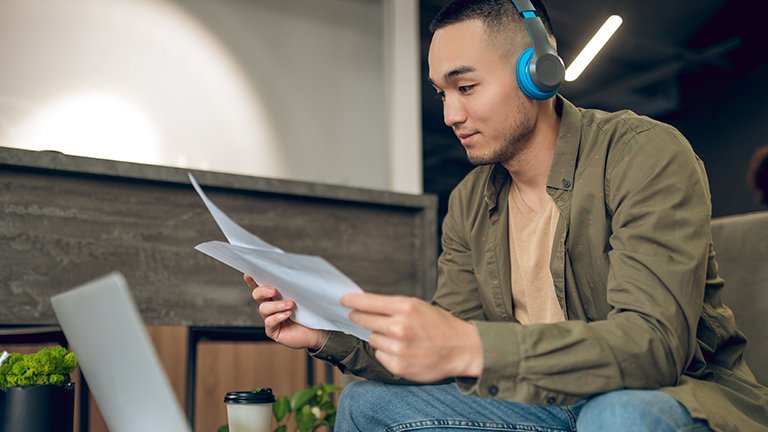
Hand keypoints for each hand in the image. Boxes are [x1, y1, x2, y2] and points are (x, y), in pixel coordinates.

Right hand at [244, 274, 328, 350]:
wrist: (318, 331)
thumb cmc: (311, 311)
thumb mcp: (304, 295)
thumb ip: (296, 286)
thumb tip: (295, 272)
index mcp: (275, 295)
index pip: (261, 285)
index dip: (253, 280)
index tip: (249, 274)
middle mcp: (270, 306)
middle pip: (257, 295)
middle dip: (263, 291)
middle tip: (274, 291)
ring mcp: (270, 318)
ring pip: (263, 308)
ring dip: (276, 305)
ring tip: (290, 304)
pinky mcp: (273, 331)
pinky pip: (269, 322)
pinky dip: (277, 317)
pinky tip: (287, 315)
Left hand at [342, 292, 482, 381]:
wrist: (462, 349)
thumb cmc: (439, 325)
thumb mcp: (418, 306)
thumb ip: (392, 306)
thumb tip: (364, 305)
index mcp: (406, 307)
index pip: (369, 302)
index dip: (353, 301)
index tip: (343, 300)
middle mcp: (400, 327)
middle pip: (365, 320)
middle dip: (360, 317)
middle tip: (358, 316)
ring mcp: (398, 348)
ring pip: (372, 339)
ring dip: (380, 337)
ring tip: (399, 337)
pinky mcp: (398, 365)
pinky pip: (380, 355)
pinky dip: (387, 352)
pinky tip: (403, 351)